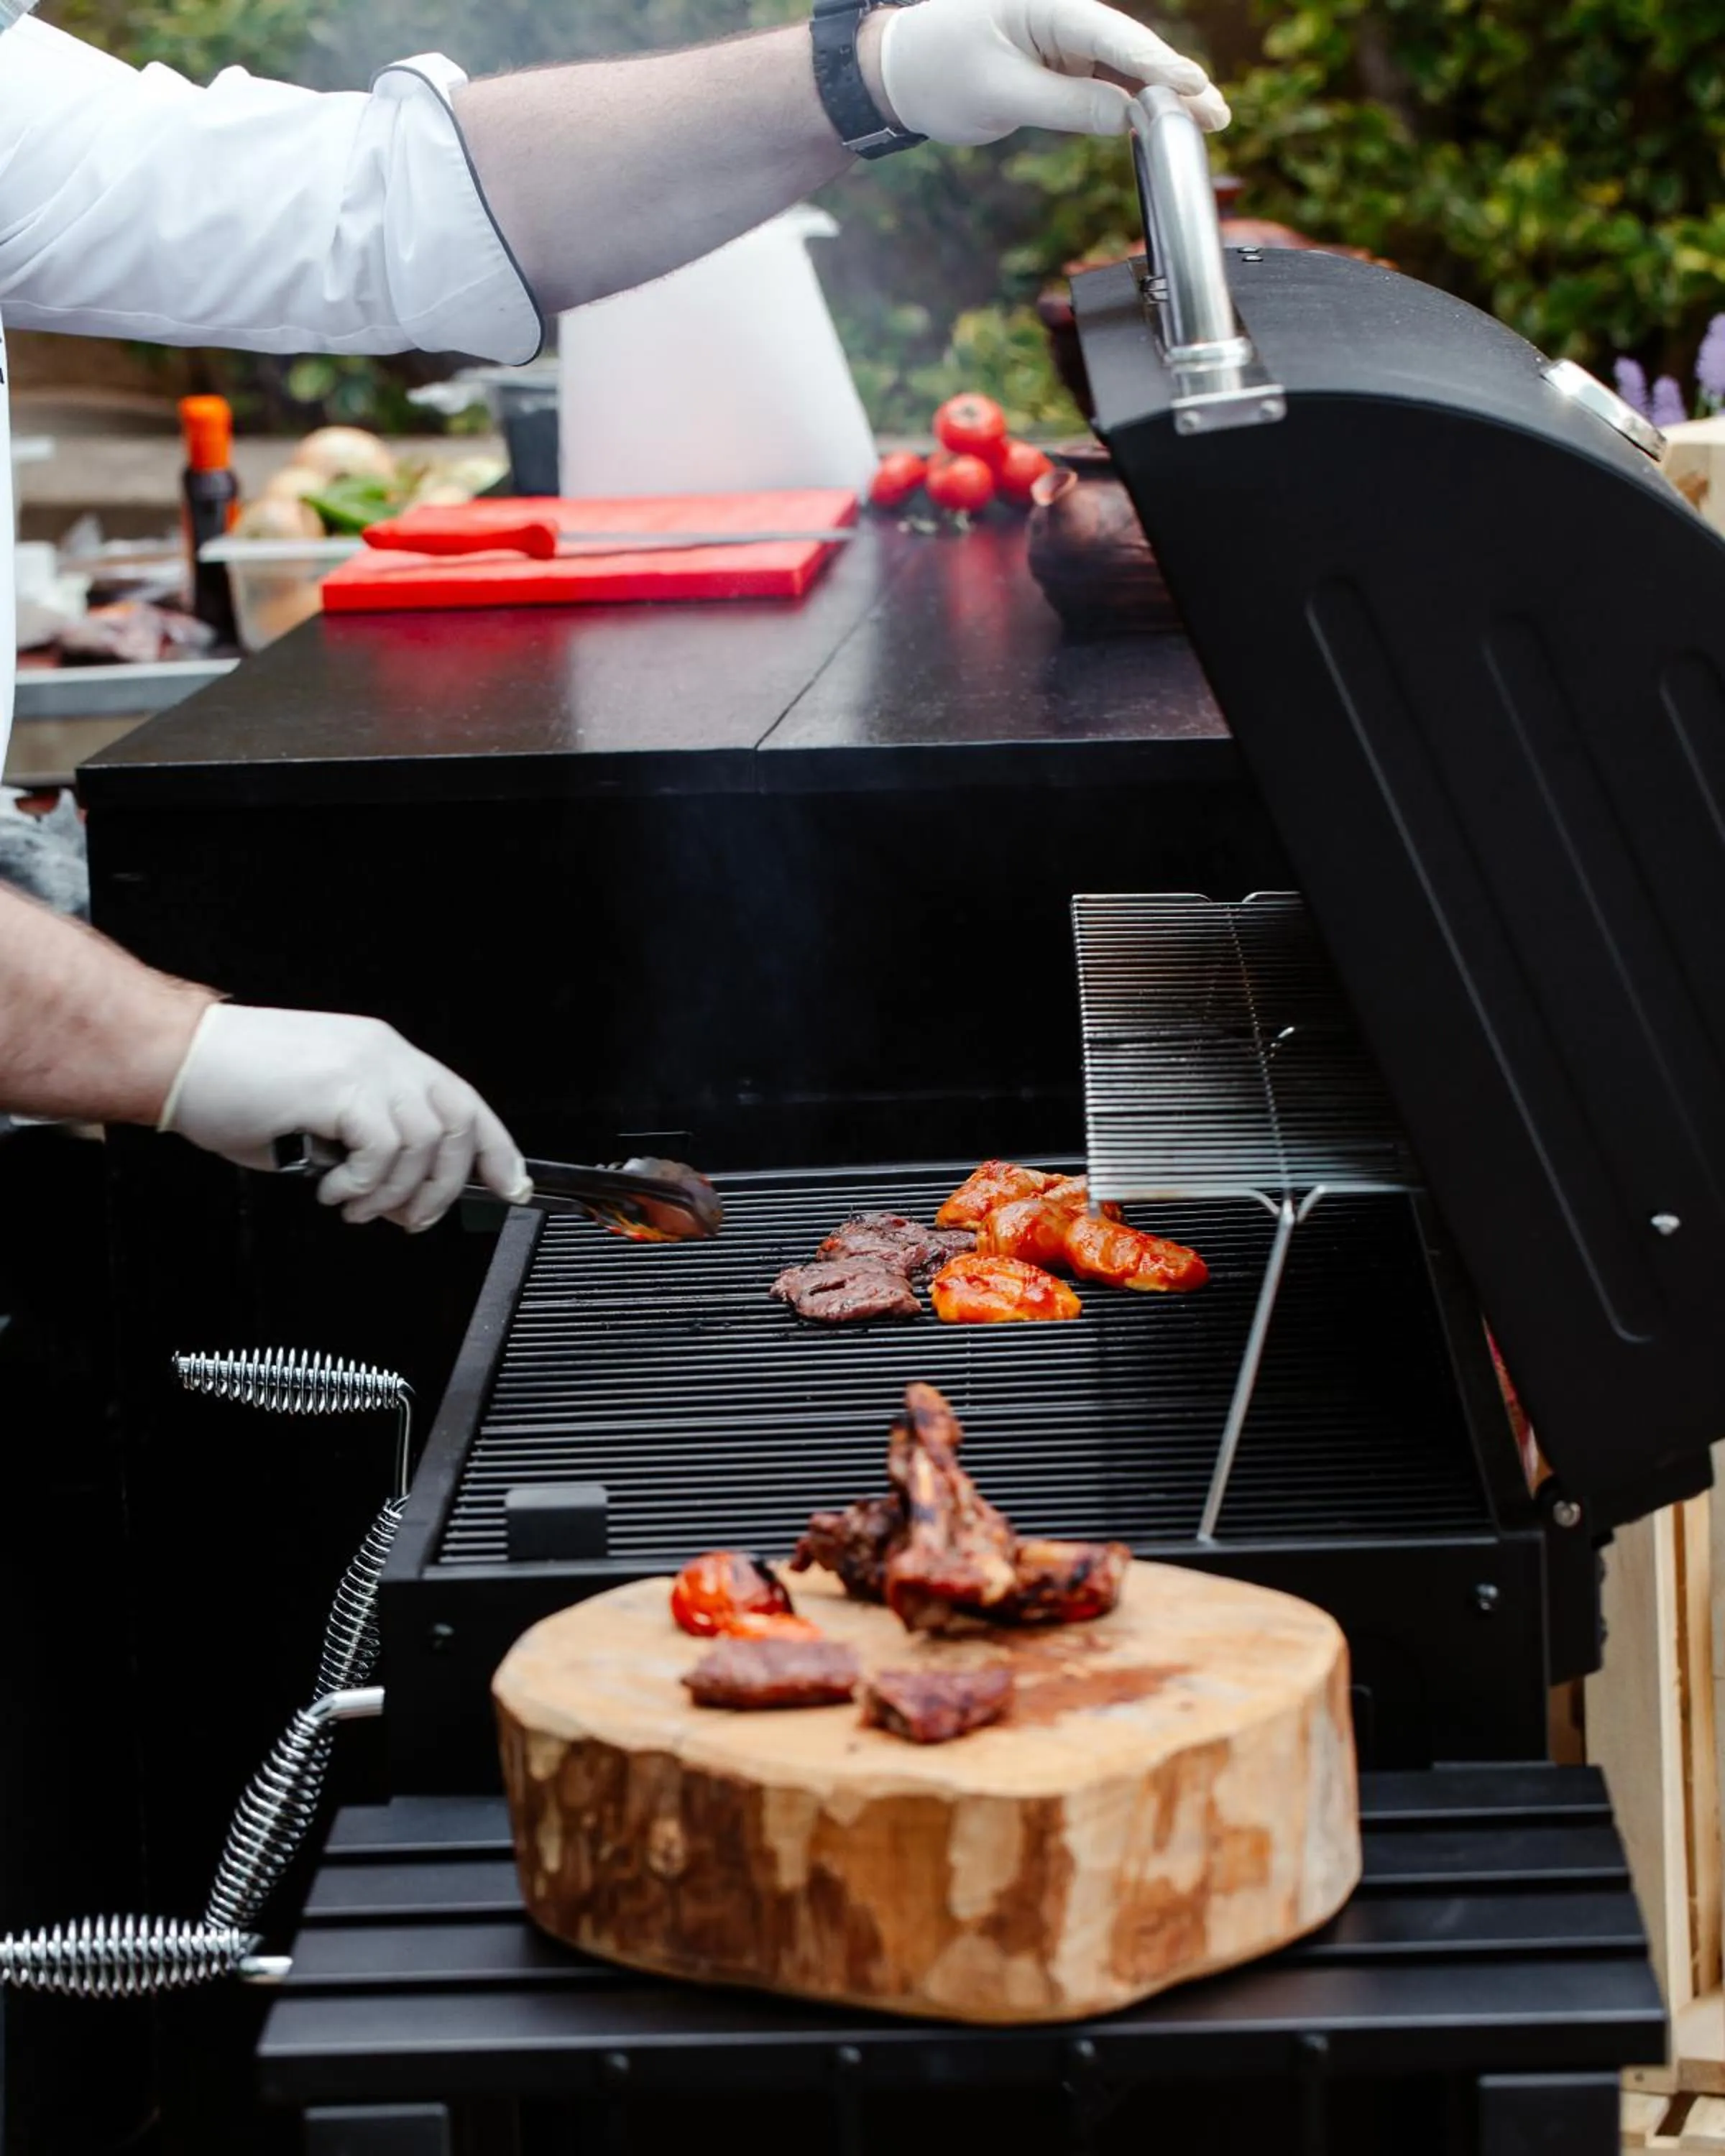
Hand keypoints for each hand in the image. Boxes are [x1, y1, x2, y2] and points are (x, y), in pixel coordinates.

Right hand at [159, 1004, 529, 1231]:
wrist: (172, 1058)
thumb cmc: (227, 1085)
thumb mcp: (316, 1115)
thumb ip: (365, 1143)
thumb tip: (396, 1191)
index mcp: (383, 1055)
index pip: (464, 1101)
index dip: (495, 1149)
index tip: (510, 1186)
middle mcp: (384, 1054)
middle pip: (458, 1124)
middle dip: (444, 1185)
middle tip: (409, 1218)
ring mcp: (366, 1065)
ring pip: (426, 1143)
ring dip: (396, 1191)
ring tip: (355, 1205)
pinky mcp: (342, 1084)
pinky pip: (385, 1150)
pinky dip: (365, 1184)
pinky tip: (333, 1190)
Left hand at [872, 0, 1228, 145]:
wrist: (902, 74)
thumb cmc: (940, 74)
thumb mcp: (1002, 96)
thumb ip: (1068, 106)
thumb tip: (1129, 118)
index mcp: (1044, 5)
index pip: (1110, 35)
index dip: (1154, 64)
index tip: (1190, 87)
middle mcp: (1060, 16)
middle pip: (1129, 49)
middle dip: (1174, 83)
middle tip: (1218, 113)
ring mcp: (1063, 41)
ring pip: (1124, 69)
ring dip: (1163, 97)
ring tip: (1209, 120)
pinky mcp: (1061, 66)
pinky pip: (1105, 84)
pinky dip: (1134, 104)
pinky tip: (1166, 121)